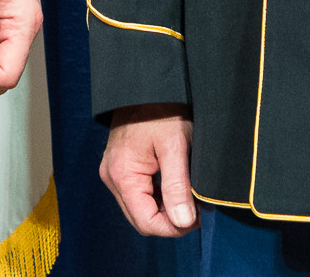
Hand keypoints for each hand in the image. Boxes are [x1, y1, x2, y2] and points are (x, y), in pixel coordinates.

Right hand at [100, 104, 196, 236]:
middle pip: (141, 219)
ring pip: (140, 208)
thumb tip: (182, 222)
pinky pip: (138, 193)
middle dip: (170, 220)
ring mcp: (113, 172)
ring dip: (165, 209)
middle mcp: (112, 177)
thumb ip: (177, 186)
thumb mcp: (175, 146)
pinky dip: (158, 197)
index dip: (174, 227)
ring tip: (189, 196)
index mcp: (122, 175)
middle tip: (197, 209)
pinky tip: (175, 186)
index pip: (146, 222)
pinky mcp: (120, 166)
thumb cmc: (162, 110)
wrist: (148, 83)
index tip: (198, 217)